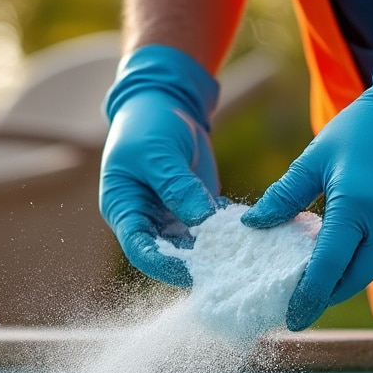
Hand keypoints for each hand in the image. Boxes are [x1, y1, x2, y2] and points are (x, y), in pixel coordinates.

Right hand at [100, 46, 221, 287]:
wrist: (164, 101)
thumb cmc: (149, 123)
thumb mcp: (159, 153)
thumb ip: (178, 187)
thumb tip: (203, 222)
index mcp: (123, 208)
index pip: (138, 248)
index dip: (162, 264)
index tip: (190, 271)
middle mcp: (145, 219)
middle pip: (166, 254)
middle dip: (193, 265)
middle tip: (224, 271)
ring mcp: (170, 216)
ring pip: (192, 246)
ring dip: (214, 251)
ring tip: (242, 256)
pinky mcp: (193, 208)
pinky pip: (211, 228)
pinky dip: (228, 232)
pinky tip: (249, 233)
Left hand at [241, 3, 372, 330]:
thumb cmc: (365, 126)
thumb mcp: (317, 158)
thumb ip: (284, 196)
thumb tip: (252, 224)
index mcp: (357, 207)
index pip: (327, 268)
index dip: (308, 298)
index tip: (292, 319)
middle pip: (354, 278)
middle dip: (329, 293)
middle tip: (306, 299)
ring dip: (358, 273)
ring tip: (337, 263)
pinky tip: (368, 242)